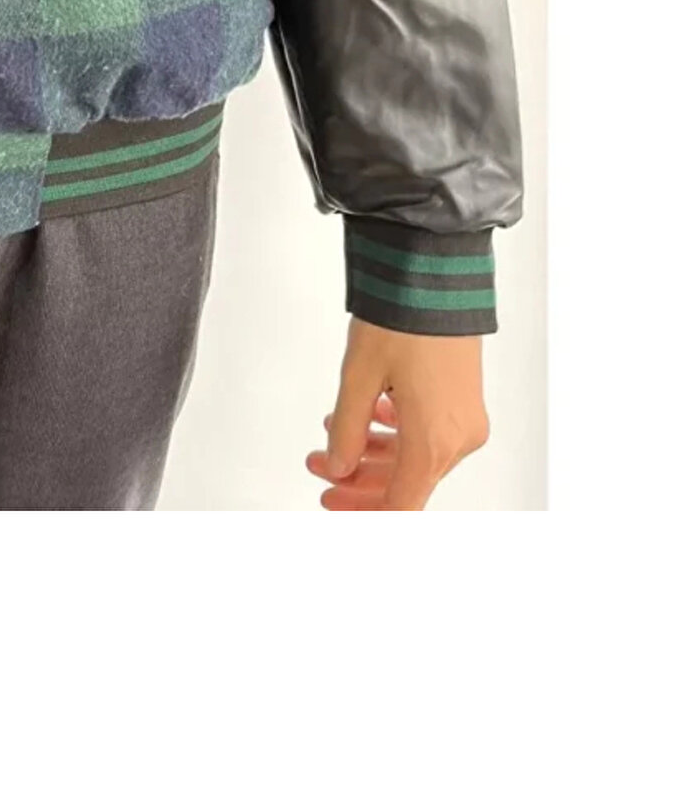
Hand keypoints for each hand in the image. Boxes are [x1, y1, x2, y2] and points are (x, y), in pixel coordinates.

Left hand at [306, 319, 490, 510]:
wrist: (439, 275)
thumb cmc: (402, 319)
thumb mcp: (359, 377)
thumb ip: (346, 430)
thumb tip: (337, 468)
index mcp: (434, 442)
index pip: (400, 506)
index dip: (361, 510)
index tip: (329, 500)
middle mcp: (458, 439)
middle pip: (406, 483)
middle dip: (357, 476)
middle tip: (318, 464)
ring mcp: (466, 420)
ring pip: (416, 457)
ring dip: (372, 451)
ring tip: (330, 432)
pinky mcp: (465, 400)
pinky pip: (430, 433)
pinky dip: (396, 433)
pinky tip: (370, 415)